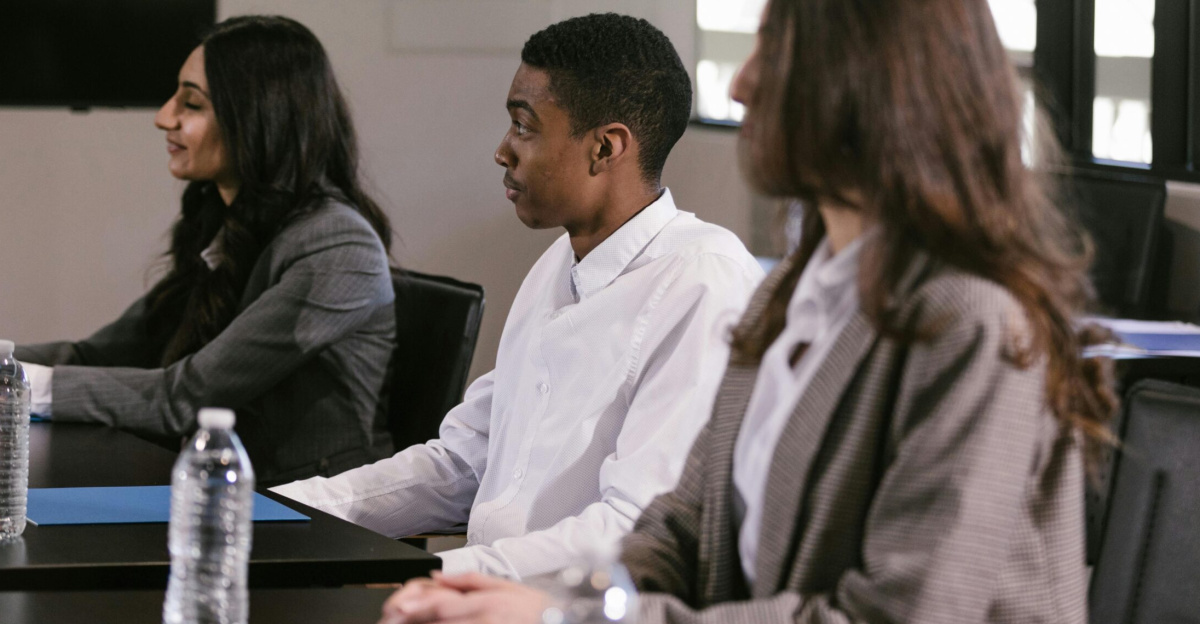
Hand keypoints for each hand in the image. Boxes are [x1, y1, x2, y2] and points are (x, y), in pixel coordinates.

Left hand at [378, 571, 550, 623]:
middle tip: (391, 621)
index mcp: (486, 602)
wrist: (566, 621)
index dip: (416, 608)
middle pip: (440, 621)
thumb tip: (438, 577)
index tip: (397, 610)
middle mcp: (484, 619)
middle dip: (413, 621)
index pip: (443, 604)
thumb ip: (470, 581)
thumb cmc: (538, 610)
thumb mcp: (508, 587)